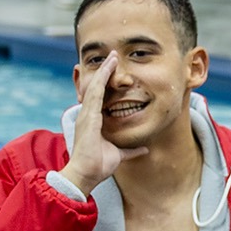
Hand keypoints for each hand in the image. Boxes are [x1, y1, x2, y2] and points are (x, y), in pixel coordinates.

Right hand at [62, 52, 147, 195]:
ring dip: (105, 70)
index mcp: (94, 121)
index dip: (107, 83)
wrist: (86, 174)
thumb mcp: (119, 155)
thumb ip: (131, 150)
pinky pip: (95, 93)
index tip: (114, 71)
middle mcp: (88, 115)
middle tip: (113, 55)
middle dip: (105, 71)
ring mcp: (87, 114)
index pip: (101, 97)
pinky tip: (108, 68)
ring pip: (96, 86)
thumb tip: (144, 149)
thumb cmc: (98, 166)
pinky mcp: (89, 116)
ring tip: (112, 56)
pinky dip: (101, 79)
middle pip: (97, 87)